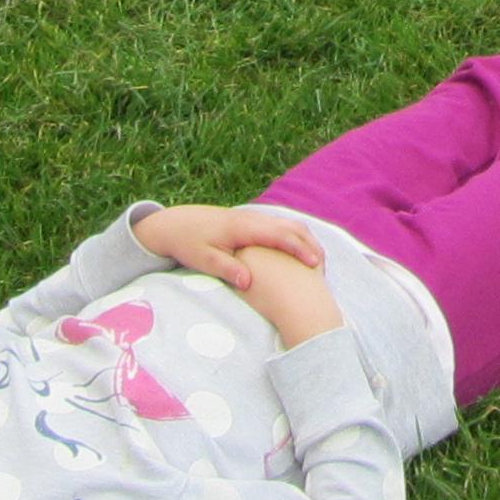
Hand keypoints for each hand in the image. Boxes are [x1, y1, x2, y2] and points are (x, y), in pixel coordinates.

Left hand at [134, 204, 343, 344]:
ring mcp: (253, 217)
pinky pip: (280, 225)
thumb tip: (248, 282)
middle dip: (311, 244)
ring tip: (317, 261)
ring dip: (305, 239)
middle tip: (325, 266)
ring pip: (287, 223)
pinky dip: (294, 236)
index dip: (300, 250)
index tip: (315, 265)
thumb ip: (226, 269)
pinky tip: (298, 252)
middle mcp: (252, 219)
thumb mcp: (203, 259)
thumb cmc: (189, 243)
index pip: (280, 236)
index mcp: (243, 228)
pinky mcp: (251, 221)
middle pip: (291, 227)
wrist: (174, 223)